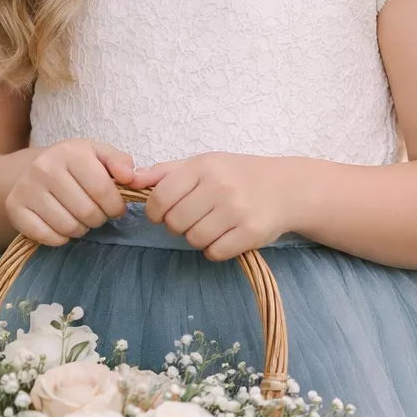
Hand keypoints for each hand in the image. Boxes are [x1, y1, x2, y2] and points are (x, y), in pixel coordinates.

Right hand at [5, 138, 133, 246]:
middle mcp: (44, 167)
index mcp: (70, 151)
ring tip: (80, 218)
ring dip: (80, 229)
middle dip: (99, 219)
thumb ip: (120, 162)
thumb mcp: (99, 155)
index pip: (103, 190)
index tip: (116, 208)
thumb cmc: (75, 165)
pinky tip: (61, 226)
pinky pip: (46, 237)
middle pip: (86, 211)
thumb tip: (130, 177)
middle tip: (96, 214)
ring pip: (67, 227)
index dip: (115, 206)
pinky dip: (59, 238)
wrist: (32, 169)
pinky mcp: (14, 208)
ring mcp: (26, 188)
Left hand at [124, 152, 297, 260]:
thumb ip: (165, 172)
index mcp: (204, 166)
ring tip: (211, 225)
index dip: (155, 211)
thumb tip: (130, 180)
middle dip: (178, 225)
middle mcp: (220, 186)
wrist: (286, 187)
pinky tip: (225, 236)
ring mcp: (237, 211)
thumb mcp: (204, 163)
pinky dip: (215, 249)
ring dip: (197, 238)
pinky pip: (215, 253)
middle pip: (174, 222)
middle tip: (192, 218)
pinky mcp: (251, 233)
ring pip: (193, 240)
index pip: (160, 198)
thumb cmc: (238, 174)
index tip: (163, 213)